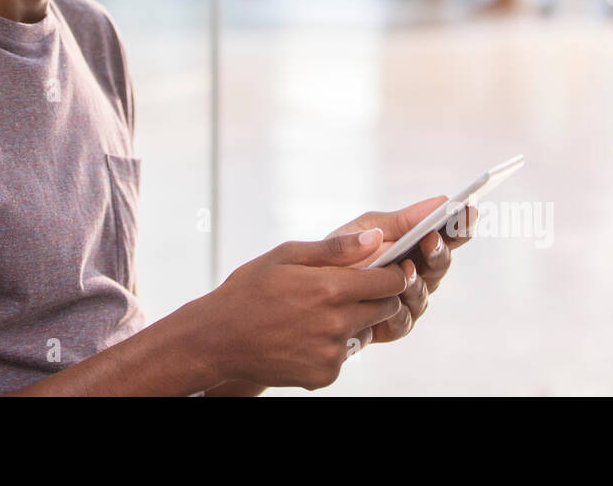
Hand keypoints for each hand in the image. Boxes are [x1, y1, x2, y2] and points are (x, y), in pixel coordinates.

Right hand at [196, 229, 408, 389]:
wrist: (218, 339)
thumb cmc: (249, 290)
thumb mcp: (286, 255)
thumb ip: (336, 249)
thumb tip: (376, 237)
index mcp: (330, 288)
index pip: (390, 281)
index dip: (394, 273)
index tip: (390, 269)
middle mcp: (336, 323)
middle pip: (385, 308)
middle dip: (377, 296)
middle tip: (348, 290)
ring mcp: (332, 353)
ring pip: (364, 332)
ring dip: (353, 321)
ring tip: (317, 313)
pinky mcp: (325, 374)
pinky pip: (344, 355)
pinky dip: (333, 345)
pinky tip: (305, 335)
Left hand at [326, 197, 478, 344]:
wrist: (312, 284)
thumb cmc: (345, 250)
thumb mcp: (369, 227)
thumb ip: (403, 219)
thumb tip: (442, 200)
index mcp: (417, 246)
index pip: (448, 236)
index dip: (461, 226)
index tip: (467, 211)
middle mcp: (420, 274)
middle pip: (440, 265)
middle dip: (438, 252)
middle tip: (431, 239)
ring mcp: (409, 300)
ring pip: (424, 293)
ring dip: (416, 281)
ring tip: (406, 268)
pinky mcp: (393, 325)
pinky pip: (403, 319)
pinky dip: (398, 308)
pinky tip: (392, 299)